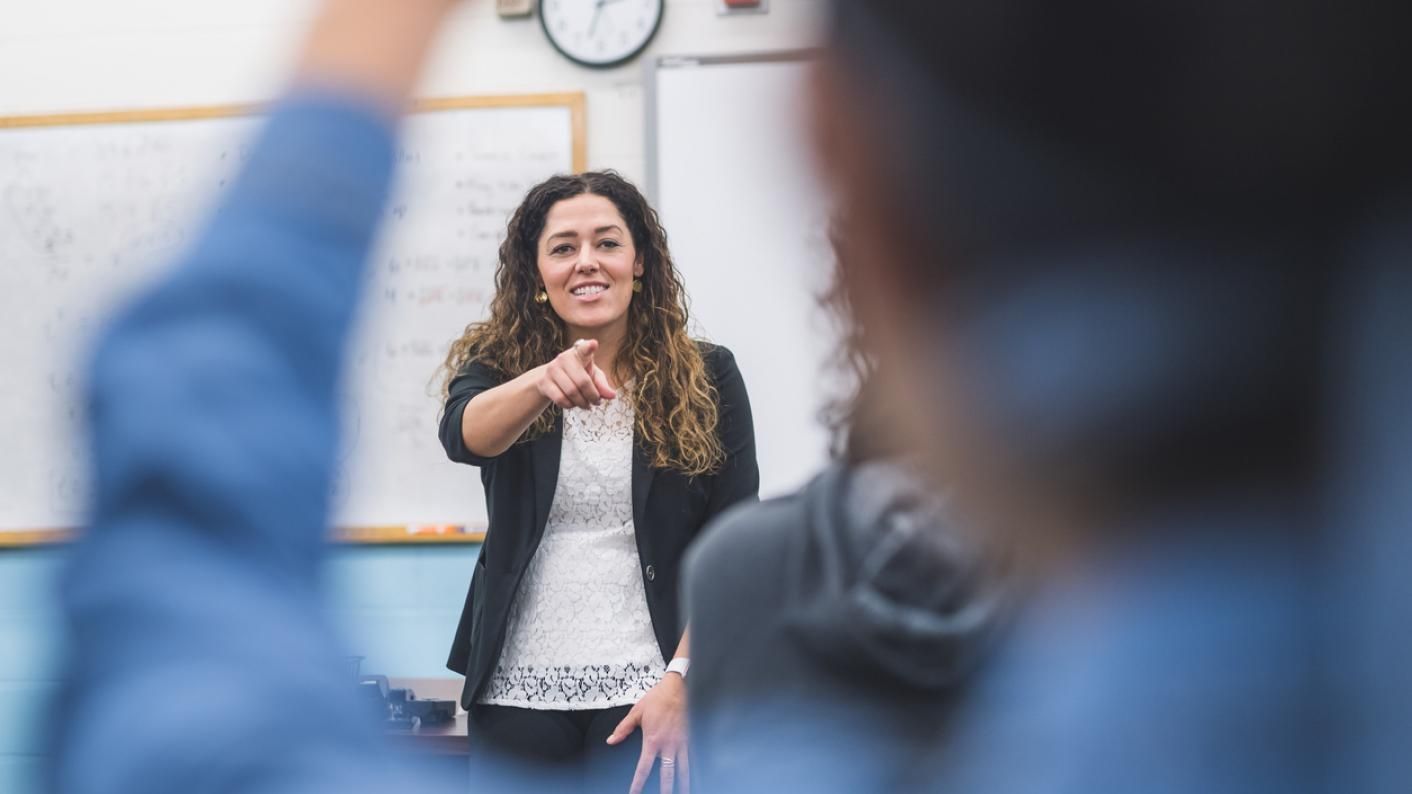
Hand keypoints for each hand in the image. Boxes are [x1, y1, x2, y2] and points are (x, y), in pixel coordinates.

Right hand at [536, 339, 615, 409]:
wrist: (549, 379)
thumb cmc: (576, 375)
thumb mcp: (592, 376)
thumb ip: (602, 385)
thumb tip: (612, 395)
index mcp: (579, 353)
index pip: (584, 349)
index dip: (589, 347)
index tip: (594, 344)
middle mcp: (564, 358)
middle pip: (582, 382)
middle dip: (592, 396)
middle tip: (596, 402)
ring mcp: (552, 370)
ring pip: (571, 392)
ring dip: (582, 403)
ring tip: (587, 405)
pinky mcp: (544, 382)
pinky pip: (560, 399)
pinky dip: (570, 405)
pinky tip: (573, 404)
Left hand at [607, 673, 688, 793]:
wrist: (677, 687)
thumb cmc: (657, 698)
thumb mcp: (636, 712)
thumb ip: (623, 729)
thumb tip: (611, 740)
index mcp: (653, 740)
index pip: (644, 767)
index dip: (638, 783)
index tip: (634, 793)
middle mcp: (668, 744)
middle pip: (667, 773)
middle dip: (666, 789)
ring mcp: (681, 742)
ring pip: (683, 768)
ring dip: (683, 783)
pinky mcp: (690, 737)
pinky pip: (692, 757)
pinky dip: (693, 768)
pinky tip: (695, 777)